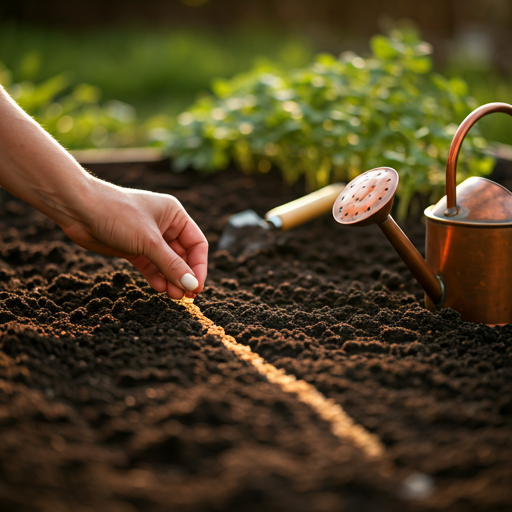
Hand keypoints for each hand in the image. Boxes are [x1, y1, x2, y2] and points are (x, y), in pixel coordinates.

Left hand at [62, 179, 207, 298]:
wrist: (78, 209)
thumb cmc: (116, 214)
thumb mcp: (148, 241)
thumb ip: (172, 265)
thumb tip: (192, 285)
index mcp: (175, 215)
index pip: (197, 244)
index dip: (199, 266)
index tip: (196, 287)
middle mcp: (165, 225)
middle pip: (183, 255)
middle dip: (184, 275)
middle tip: (185, 296)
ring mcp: (149, 238)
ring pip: (167, 263)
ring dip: (171, 279)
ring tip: (173, 296)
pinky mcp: (134, 248)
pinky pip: (151, 266)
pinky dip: (156, 277)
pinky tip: (159, 288)